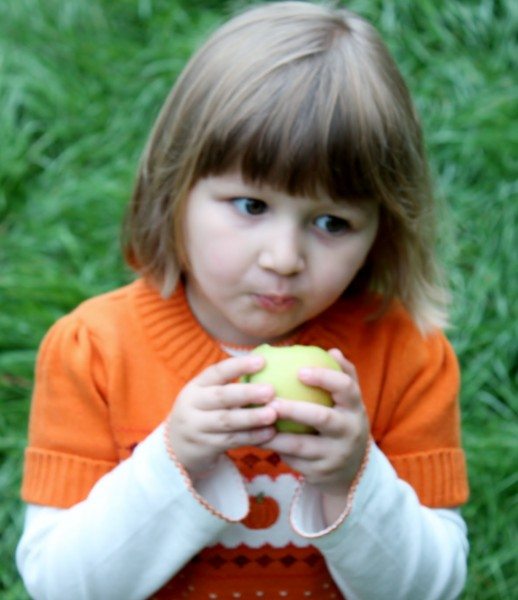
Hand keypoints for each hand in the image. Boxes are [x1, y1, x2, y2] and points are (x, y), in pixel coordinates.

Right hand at [166, 355, 276, 476]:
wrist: (176, 449)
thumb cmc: (203, 414)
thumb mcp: (205, 396)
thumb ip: (228, 386)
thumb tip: (265, 366)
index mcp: (196, 387)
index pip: (216, 372)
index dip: (238, 366)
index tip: (262, 361)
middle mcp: (192, 405)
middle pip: (221, 396)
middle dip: (247, 393)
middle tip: (270, 390)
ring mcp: (196, 427)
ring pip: (227, 420)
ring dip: (251, 417)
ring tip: (273, 413)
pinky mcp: (204, 447)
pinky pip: (231, 440)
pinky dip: (251, 436)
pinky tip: (269, 432)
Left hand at [262, 349, 368, 504]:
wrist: (352, 472)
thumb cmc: (342, 423)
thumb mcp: (349, 403)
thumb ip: (342, 375)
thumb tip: (332, 351)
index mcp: (355, 408)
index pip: (346, 388)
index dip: (325, 378)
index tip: (300, 371)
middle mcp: (349, 431)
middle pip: (323, 418)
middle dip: (294, 409)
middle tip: (270, 400)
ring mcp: (335, 454)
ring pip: (301, 445)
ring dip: (276, 434)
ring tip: (255, 420)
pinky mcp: (320, 473)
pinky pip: (293, 460)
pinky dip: (275, 449)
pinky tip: (257, 438)